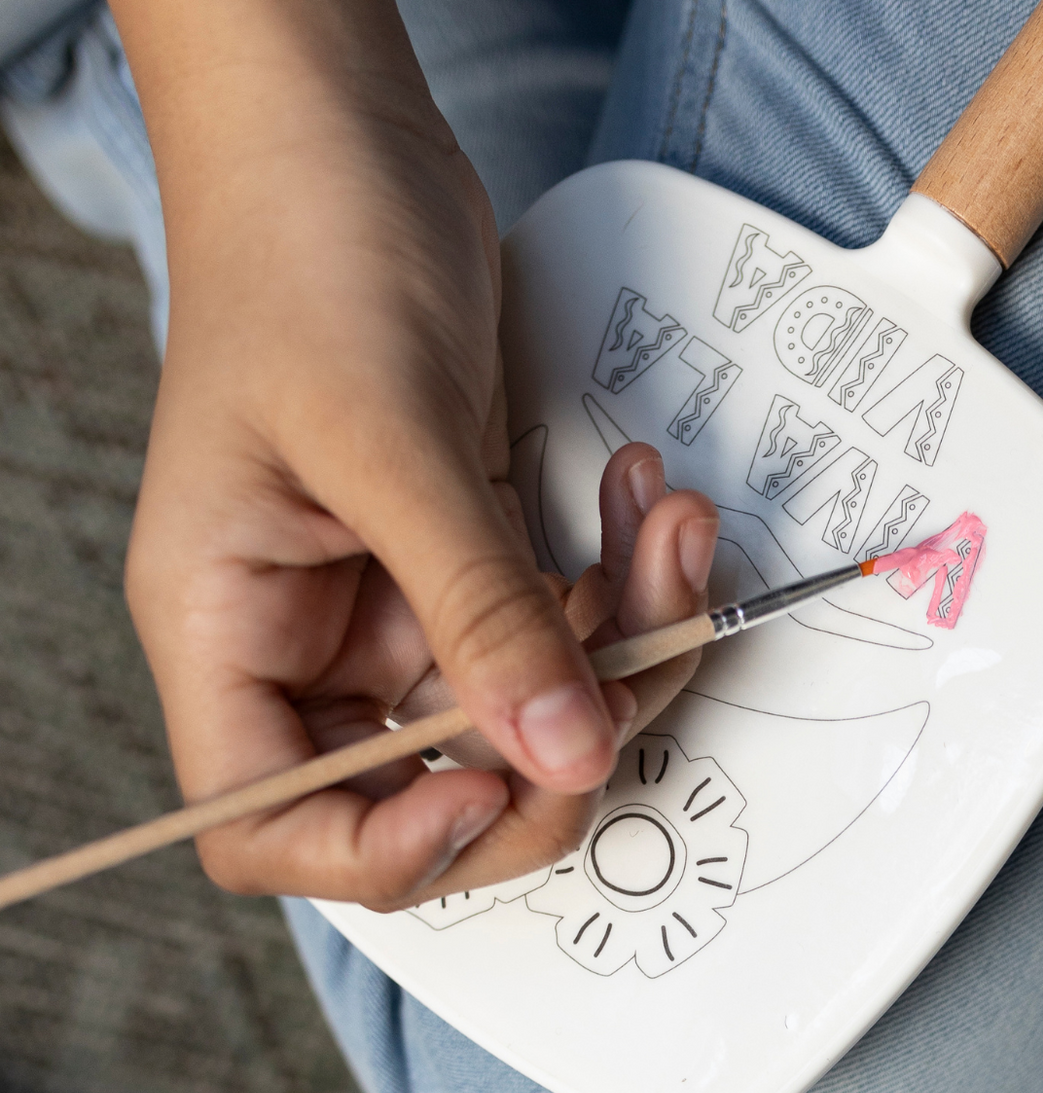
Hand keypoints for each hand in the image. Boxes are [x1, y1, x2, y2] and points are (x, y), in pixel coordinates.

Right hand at [114, 0, 711, 907]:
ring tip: (660, 533)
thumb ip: (478, 609)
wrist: (343, 141)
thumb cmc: (302, 248)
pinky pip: (569, 636)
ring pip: (532, 716)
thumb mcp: (385, 437)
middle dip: (553, 750)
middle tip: (622, 675)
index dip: (385, 848)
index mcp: (229, 632)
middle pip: (433, 797)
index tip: (488, 785)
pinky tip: (642, 507)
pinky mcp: (477, 569)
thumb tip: (563, 752)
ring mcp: (401, 613)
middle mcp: (311, 646)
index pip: (269, 826)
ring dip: (622, 652)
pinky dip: (626, 594)